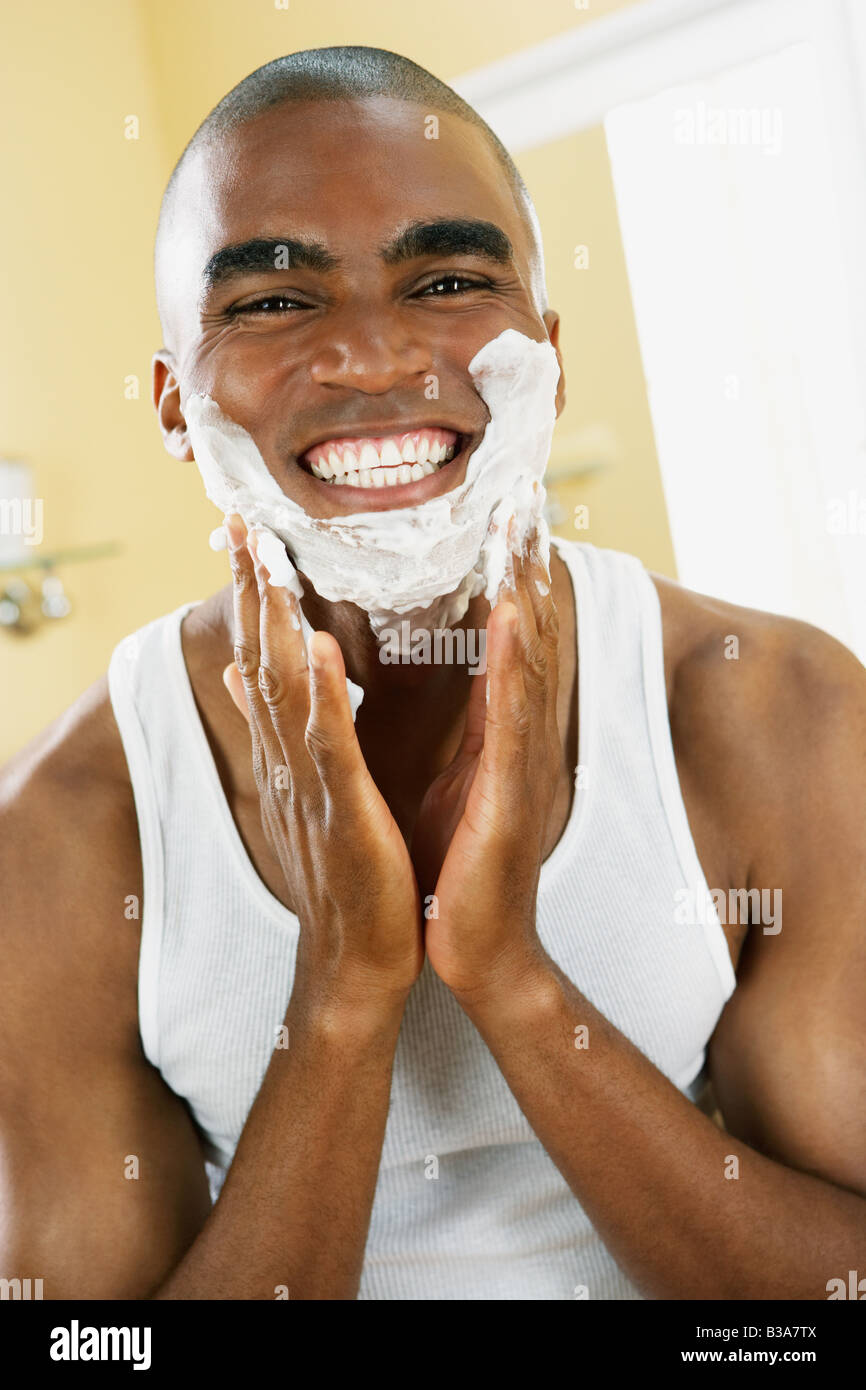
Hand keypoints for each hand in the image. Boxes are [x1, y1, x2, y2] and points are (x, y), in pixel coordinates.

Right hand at [223, 515, 422, 1013]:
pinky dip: (320, 697)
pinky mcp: (343, 812)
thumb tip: (240, 672)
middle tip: (239, 522)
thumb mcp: (304, 793)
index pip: (263, 660)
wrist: (360, 961)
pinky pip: (328, 747)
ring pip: (285, 692)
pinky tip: (314, 648)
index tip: (248, 536)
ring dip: (272, 623)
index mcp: (289, 753)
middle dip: (249, 590)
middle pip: (261, 662)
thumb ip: (278, 731)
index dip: (251, 596)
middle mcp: (289, 761)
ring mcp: (311, 785)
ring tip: (262, 559)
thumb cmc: (343, 875)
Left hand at [413, 532, 560, 1002]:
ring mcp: (523, 763)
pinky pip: (514, 720)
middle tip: (523, 486)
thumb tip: (423, 662)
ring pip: (531, 660)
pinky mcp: (512, 796)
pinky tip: (515, 612)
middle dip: (526, 559)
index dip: (507, 568)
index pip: (505, 634)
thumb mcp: (445, 773)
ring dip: (530, 588)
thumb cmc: (451, 862)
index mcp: (497, 728)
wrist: (470, 946)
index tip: (499, 504)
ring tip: (526, 523)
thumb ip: (450, 714)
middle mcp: (518, 735)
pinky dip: (518, 662)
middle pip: (529, 632)